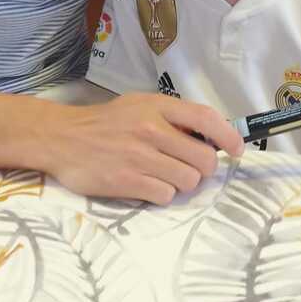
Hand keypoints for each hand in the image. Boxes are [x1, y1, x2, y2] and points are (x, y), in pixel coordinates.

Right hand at [45, 93, 243, 204]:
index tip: (237, 150)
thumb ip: (171, 117)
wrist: (63, 138)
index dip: (228, 136)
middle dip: (203, 168)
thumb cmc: (106, 122)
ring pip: (188, 180)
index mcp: (157, 107)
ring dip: (182, 182)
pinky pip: (165, 196)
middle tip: (189, 166)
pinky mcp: (127, 181)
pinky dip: (161, 194)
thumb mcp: (139, 105)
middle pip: (204, 159)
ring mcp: (140, 156)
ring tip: (163, 174)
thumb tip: (210, 137)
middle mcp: (151, 129)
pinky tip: (147, 184)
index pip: (205, 118)